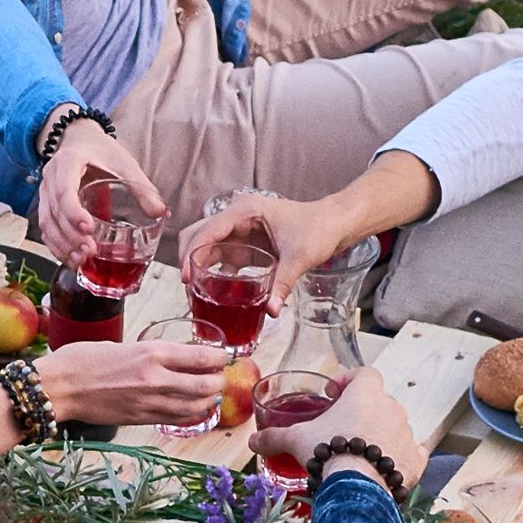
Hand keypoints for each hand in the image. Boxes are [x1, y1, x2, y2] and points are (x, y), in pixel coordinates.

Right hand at [20, 332, 226, 433]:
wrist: (59, 387)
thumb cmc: (82, 360)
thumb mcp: (121, 345)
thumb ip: (148, 353)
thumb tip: (166, 359)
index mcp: (152, 353)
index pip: (201, 358)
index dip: (219, 359)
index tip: (223, 357)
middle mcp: (156, 379)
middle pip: (205, 385)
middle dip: (218, 382)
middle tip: (220, 378)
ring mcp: (149, 402)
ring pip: (194, 406)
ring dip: (208, 401)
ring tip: (210, 395)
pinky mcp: (141, 419)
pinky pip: (176, 419)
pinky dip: (190, 415)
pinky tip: (193, 410)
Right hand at [30, 119, 153, 266]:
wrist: (79, 140)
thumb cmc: (100, 151)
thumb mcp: (124, 163)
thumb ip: (142, 187)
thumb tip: (161, 213)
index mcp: (68, 162)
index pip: (64, 189)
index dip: (73, 211)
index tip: (88, 228)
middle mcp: (51, 177)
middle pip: (54, 211)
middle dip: (70, 236)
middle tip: (90, 251)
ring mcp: (45, 191)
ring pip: (46, 223)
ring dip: (62, 245)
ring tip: (81, 261)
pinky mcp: (46, 204)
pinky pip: (46, 228)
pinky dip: (56, 246)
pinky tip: (71, 259)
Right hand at [182, 176, 368, 307]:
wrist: (336, 223)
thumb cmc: (319, 227)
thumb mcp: (301, 256)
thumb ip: (283, 283)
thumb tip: (270, 311)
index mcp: (245, 210)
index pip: (208, 230)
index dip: (193, 253)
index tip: (186, 277)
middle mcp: (237, 218)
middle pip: (199, 235)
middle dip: (189, 259)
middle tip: (188, 287)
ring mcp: (240, 232)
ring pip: (208, 248)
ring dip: (199, 267)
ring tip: (195, 293)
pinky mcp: (247, 246)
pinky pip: (223, 259)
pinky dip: (215, 274)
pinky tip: (214, 293)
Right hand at [266, 360, 429, 496]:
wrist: (357, 486)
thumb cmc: (328, 450)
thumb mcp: (295, 440)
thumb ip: (274, 437)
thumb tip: (252, 442)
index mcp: (366, 393)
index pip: (364, 374)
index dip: (349, 380)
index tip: (333, 394)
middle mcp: (392, 407)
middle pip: (379, 401)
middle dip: (362, 412)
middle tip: (342, 428)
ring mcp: (407, 434)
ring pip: (395, 427)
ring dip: (380, 435)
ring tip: (359, 453)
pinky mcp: (416, 460)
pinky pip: (413, 453)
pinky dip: (403, 457)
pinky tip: (388, 465)